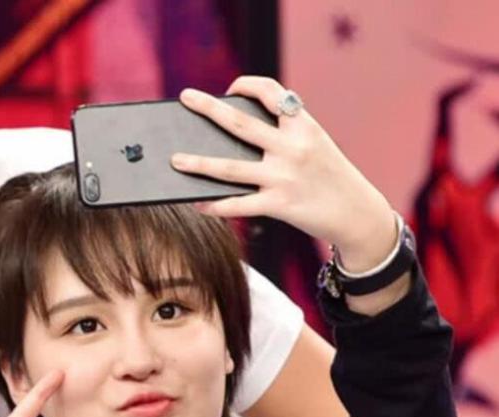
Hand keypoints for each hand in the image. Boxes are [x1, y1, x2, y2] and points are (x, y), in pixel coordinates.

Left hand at [169, 75, 396, 272]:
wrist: (358, 212)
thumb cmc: (329, 175)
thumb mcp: (315, 143)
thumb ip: (284, 134)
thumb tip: (234, 133)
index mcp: (303, 126)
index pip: (273, 92)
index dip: (248, 85)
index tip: (230, 87)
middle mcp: (293, 147)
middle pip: (241, 124)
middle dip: (209, 108)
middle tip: (186, 97)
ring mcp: (284, 177)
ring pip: (230, 168)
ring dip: (198, 163)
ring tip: (175, 160)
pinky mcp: (279, 205)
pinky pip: (238, 205)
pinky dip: (214, 205)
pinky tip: (196, 203)